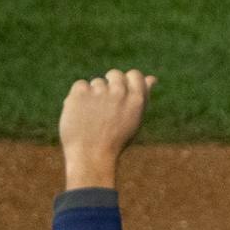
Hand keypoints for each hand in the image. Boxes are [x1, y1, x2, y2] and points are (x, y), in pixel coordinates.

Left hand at [59, 70, 156, 189]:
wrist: (91, 155)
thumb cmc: (116, 139)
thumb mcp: (134, 119)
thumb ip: (142, 97)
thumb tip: (151, 78)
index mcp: (137, 99)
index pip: (134, 74)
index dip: (127, 82)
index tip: (121, 94)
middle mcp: (120, 92)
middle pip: (114, 74)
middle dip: (109, 84)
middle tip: (104, 105)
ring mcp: (99, 92)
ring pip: (96, 82)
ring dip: (94, 94)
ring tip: (93, 115)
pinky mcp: (80, 93)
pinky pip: (80, 85)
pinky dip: (78, 96)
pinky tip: (81, 112)